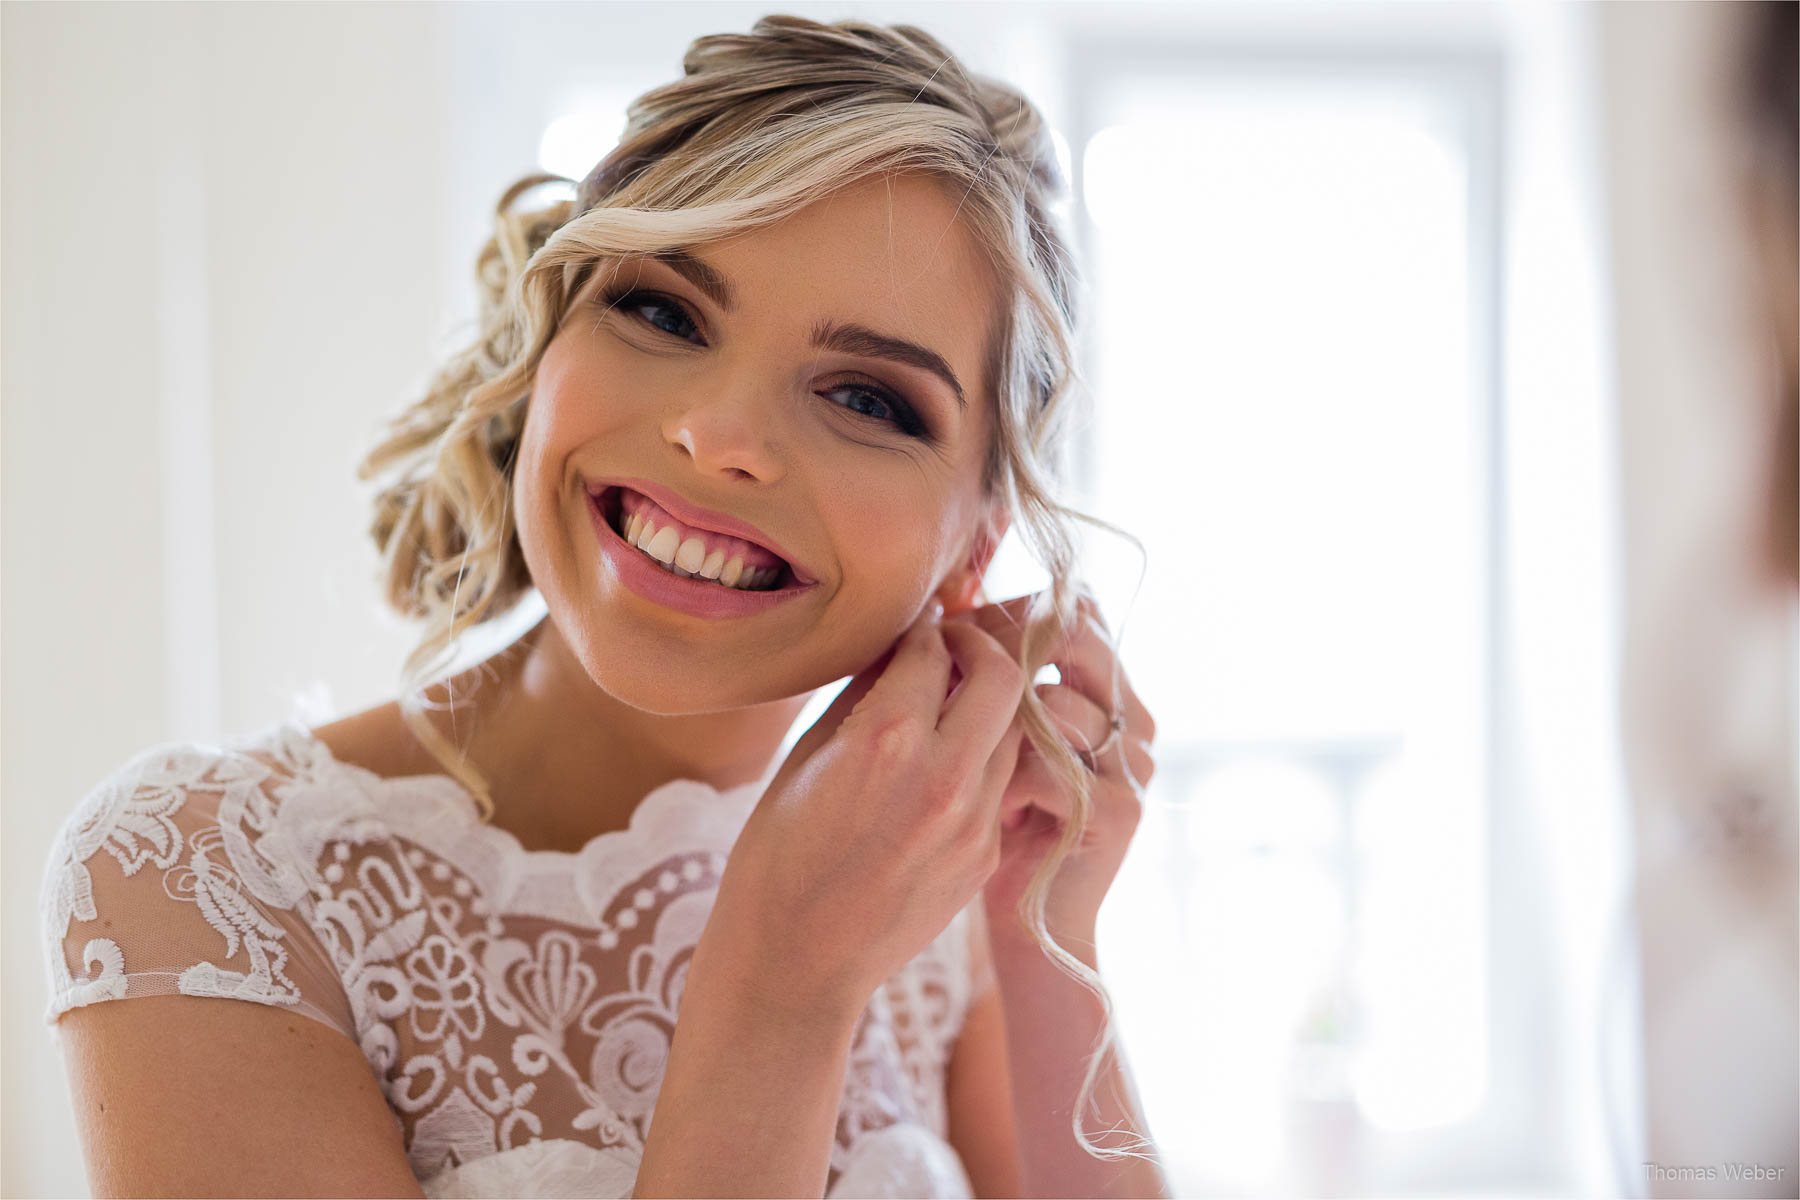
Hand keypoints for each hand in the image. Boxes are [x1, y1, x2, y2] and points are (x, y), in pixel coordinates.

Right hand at [708, 599, 1028, 1016]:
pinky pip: (1003, 783)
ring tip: (958, 702)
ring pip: (1016, 729)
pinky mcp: (986, 855)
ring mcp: (974, 821)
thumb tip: (899, 646)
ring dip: (993, 704)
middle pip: (1004, 674)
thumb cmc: (779, 856)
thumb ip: (863, 696)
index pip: (933, 648)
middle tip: (957, 645)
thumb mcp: (805, 759)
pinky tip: (950, 765)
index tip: (921, 622)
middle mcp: (943, 776)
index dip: (926, 626)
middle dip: (983, 645)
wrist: (796, 964)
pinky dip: (986, 759)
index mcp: (886, 741)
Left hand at [952, 591, 1157, 952]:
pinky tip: (985, 808)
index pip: (1074, 607)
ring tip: (961, 759)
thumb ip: (989, 675)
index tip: (947, 628)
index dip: (1008, 609)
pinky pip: (1048, 766)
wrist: (1028, 923)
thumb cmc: (993, 822)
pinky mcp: (1120, 811)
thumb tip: (941, 604)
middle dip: (1002, 646)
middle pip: (1076, 633)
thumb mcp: (990, 736)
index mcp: (1108, 686)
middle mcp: (1133, 715)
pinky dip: (1003, 780)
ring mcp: (1134, 763)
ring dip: (993, 723)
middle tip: (946, 671)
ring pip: (1054, 700)